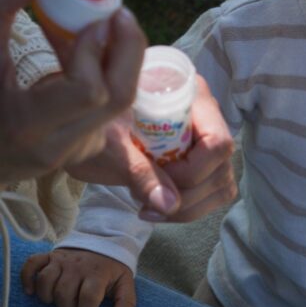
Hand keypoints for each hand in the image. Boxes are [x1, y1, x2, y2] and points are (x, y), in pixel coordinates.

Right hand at [0, 0, 146, 183]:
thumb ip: (4, 6)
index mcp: (27, 125)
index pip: (88, 91)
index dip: (95, 51)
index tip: (93, 20)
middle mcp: (59, 145)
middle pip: (120, 96)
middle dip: (128, 49)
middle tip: (118, 13)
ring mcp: (77, 151)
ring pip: (121, 100)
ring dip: (116, 57)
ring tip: (95, 26)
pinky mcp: (86, 147)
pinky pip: (110, 105)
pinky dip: (104, 72)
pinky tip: (83, 51)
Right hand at [21, 247, 135, 306]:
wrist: (103, 242)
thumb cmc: (112, 269)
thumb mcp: (125, 283)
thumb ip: (126, 302)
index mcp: (97, 274)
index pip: (88, 298)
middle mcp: (78, 266)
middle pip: (63, 293)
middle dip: (67, 306)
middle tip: (73, 304)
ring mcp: (62, 260)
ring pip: (45, 281)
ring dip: (48, 296)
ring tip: (56, 299)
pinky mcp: (50, 256)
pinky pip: (32, 264)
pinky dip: (27, 278)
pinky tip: (31, 292)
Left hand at [67, 74, 237, 221]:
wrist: (82, 122)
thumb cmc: (94, 122)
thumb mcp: (109, 144)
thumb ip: (139, 170)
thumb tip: (168, 204)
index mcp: (191, 97)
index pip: (217, 141)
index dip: (192, 170)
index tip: (157, 178)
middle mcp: (206, 117)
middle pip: (222, 166)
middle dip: (187, 194)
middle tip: (146, 200)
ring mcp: (206, 141)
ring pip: (222, 184)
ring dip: (188, 206)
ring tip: (149, 205)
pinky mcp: (201, 163)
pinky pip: (213, 193)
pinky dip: (189, 209)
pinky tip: (158, 207)